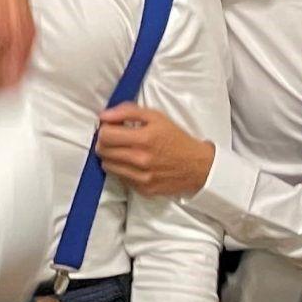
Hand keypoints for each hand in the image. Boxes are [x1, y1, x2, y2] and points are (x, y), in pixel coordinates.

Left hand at [94, 104, 214, 197]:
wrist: (198, 166)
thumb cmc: (176, 138)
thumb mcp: (156, 117)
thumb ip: (127, 111)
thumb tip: (103, 116)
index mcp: (144, 138)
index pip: (105, 135)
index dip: (104, 129)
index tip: (111, 128)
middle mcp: (141, 160)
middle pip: (102, 151)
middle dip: (104, 142)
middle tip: (115, 139)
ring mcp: (141, 177)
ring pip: (107, 166)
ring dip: (110, 156)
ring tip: (122, 151)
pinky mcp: (143, 190)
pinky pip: (120, 178)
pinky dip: (121, 169)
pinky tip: (132, 163)